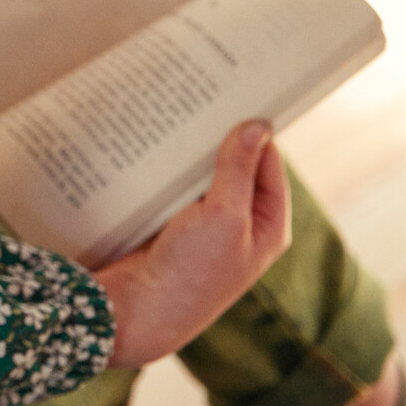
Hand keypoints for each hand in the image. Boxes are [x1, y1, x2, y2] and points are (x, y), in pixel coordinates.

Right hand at [95, 120, 290, 369]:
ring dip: (186, 151)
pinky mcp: (170, 225)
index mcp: (266, 224)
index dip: (253, 129)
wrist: (137, 312)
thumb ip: (239, 170)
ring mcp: (203, 225)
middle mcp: (239, 223)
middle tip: (198, 96)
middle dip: (216, 136)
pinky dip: (163, 166)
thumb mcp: (224, 217)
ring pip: (199, 174)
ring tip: (170, 114)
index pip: (268, 161)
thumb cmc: (192, 274)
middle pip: (233, 165)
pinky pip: (171, 185)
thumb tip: (257, 125)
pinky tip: (149, 145)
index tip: (234, 93)